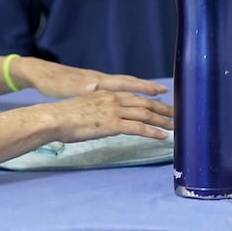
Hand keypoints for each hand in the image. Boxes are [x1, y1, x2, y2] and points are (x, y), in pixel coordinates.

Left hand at [16, 57, 168, 99]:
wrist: (41, 74)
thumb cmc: (53, 83)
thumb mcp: (66, 87)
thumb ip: (82, 87)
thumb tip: (95, 85)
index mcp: (98, 82)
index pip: (126, 84)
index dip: (144, 88)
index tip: (160, 91)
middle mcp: (102, 81)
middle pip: (131, 85)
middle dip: (149, 90)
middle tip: (167, 96)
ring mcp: (99, 83)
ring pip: (126, 87)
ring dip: (142, 93)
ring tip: (158, 98)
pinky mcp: (93, 87)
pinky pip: (118, 90)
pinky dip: (130, 93)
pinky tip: (134, 100)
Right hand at [46, 91, 174, 141]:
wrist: (55, 118)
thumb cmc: (65, 116)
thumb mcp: (86, 107)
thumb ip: (100, 109)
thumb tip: (106, 117)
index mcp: (108, 93)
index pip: (135, 96)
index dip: (151, 100)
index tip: (163, 104)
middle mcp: (114, 99)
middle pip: (144, 103)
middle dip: (162, 109)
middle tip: (176, 114)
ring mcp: (114, 111)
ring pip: (145, 115)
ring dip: (162, 121)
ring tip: (174, 126)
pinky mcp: (112, 124)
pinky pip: (138, 128)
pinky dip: (152, 132)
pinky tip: (161, 136)